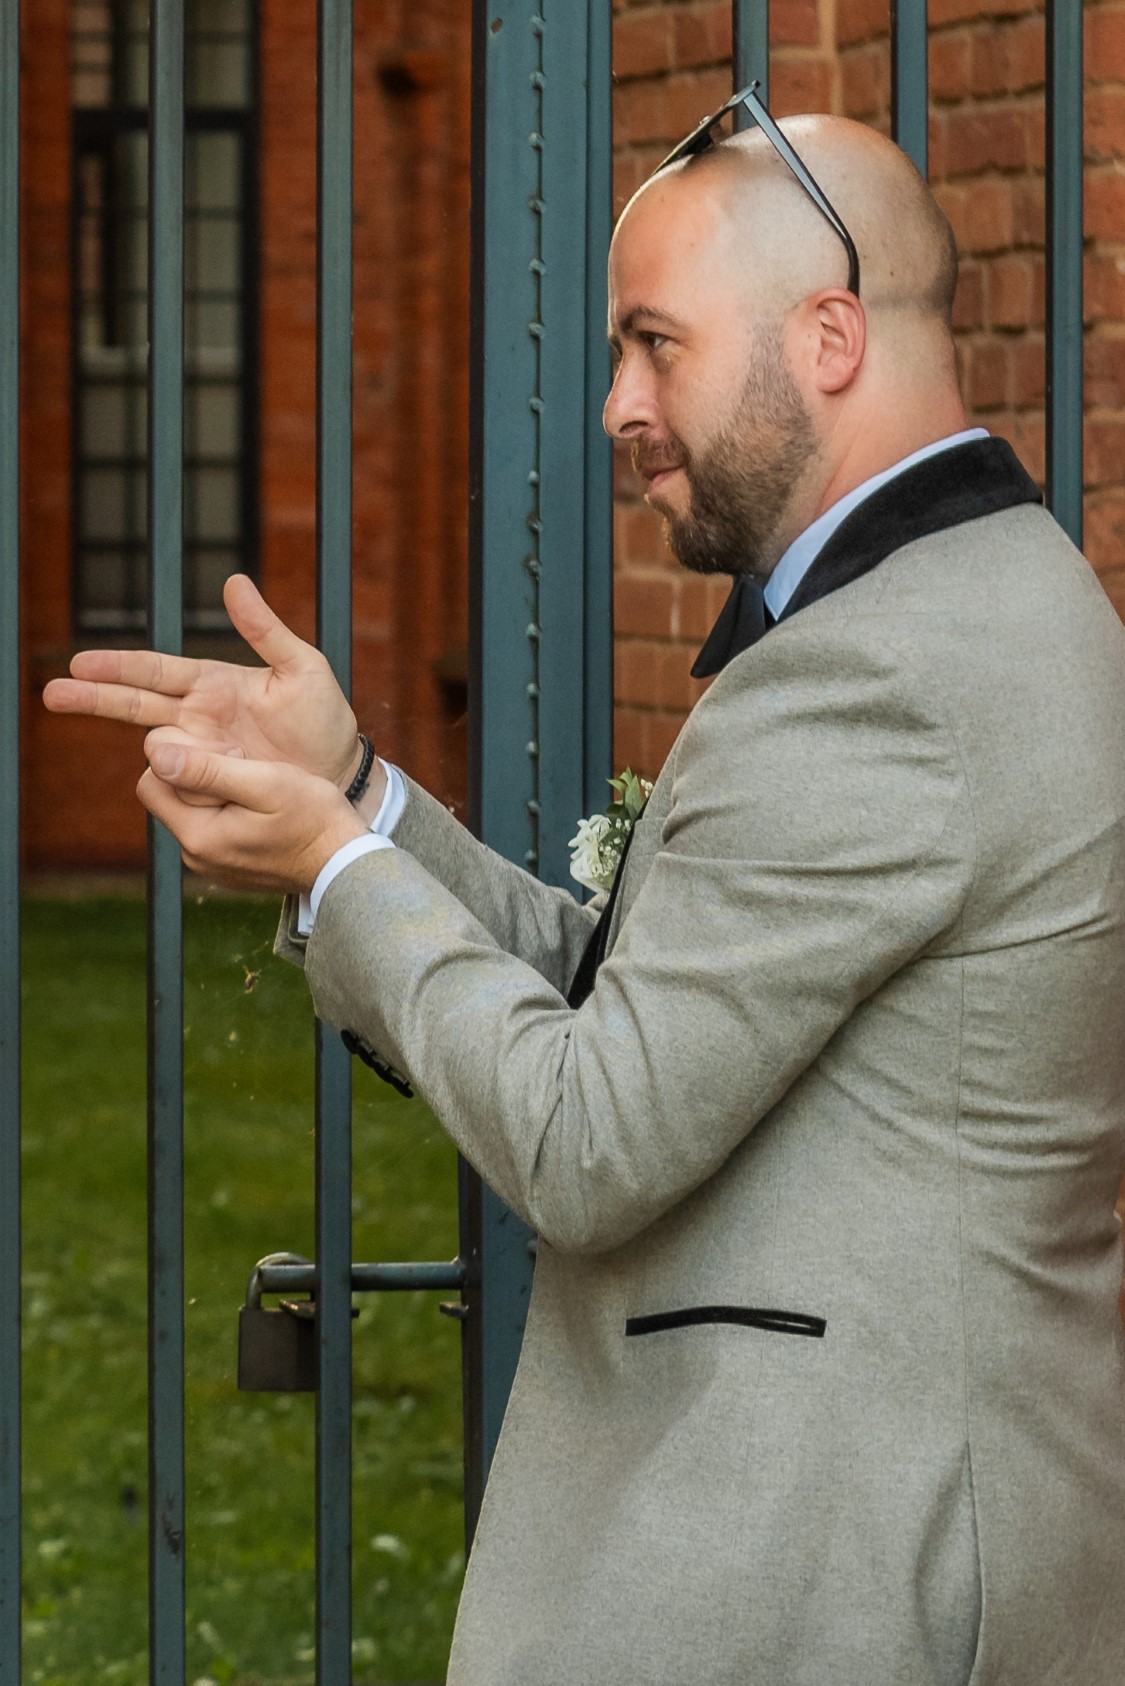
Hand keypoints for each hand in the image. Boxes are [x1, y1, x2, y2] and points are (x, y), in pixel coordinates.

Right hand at [43, 573, 379, 796]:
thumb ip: (267, 630)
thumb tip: (235, 582)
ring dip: (158, 749)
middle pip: (133, 704)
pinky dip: (173, 778)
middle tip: (52, 694)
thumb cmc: (325, 720)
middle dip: (93, 698)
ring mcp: (200, 751)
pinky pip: (178, 781)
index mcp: (213, 682)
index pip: (154, 670)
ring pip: (154, 745)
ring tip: (167, 754)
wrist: (341, 776)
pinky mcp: (209, 782)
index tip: (80, 663)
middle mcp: (197, 716)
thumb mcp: (303, 667)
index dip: (118, 666)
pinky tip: (168, 779)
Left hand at [138, 736, 368, 894]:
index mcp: (198, 836)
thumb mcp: (265, 783)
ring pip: (190, 810)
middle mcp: (194, 856)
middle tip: (247, 769)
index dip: (185, 756)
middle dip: (199, 773)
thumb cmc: (313, 819)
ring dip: (216, 792)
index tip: (233, 755)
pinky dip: (227, 812)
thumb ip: (209, 770)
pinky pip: (209, 828)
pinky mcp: (224, 867)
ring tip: (258, 793)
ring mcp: (209, 865)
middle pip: (169, 796)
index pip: (152, 780)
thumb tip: (157, 754)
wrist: (343, 864)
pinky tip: (261, 812)